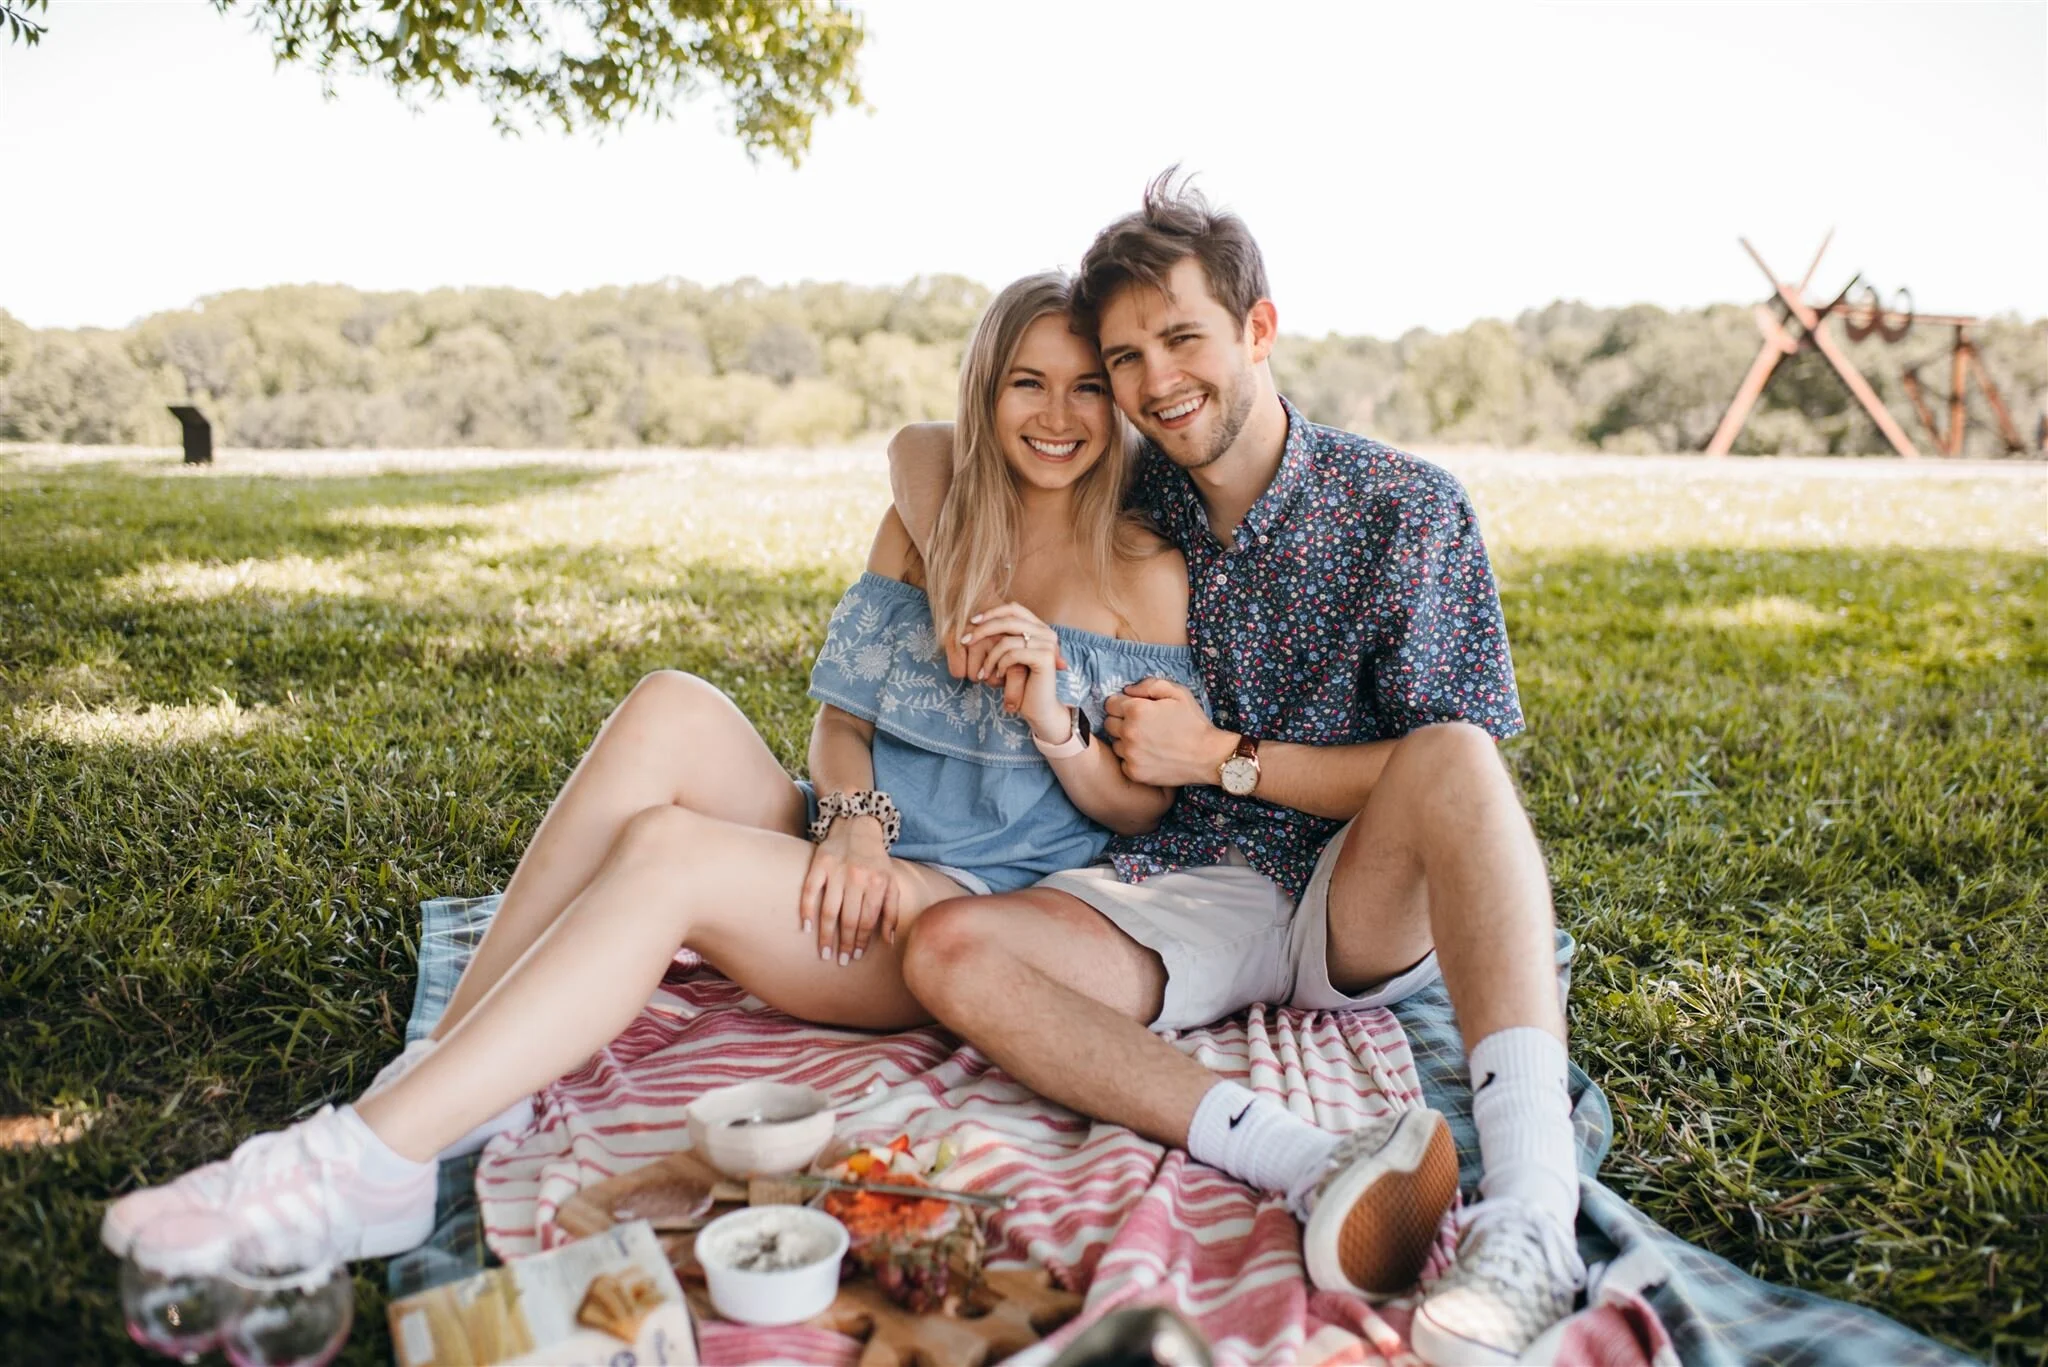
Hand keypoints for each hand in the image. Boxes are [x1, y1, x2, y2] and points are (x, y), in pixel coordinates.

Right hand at [798, 817, 902, 963]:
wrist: (859, 827)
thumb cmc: (876, 862)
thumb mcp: (891, 883)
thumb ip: (892, 911)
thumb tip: (888, 941)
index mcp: (878, 884)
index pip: (868, 921)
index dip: (861, 941)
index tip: (855, 956)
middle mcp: (858, 878)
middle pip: (849, 919)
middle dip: (844, 944)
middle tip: (839, 960)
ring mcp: (837, 871)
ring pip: (830, 910)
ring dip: (826, 935)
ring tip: (824, 952)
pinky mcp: (819, 864)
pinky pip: (810, 891)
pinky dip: (807, 911)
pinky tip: (806, 928)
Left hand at [958, 603, 1065, 736]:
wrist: (1040, 709)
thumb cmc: (1022, 685)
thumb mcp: (1009, 657)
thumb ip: (1002, 638)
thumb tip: (974, 621)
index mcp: (1040, 628)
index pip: (1013, 608)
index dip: (992, 612)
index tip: (972, 622)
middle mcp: (1047, 632)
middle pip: (1008, 620)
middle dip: (982, 630)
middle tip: (965, 641)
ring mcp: (1048, 644)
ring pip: (1007, 640)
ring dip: (989, 657)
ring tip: (984, 673)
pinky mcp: (1046, 657)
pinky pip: (1013, 654)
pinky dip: (1001, 665)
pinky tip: (999, 676)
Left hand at [1101, 678, 1234, 786]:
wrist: (1208, 756)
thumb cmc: (1194, 722)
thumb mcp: (1177, 693)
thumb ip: (1149, 685)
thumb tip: (1127, 690)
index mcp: (1136, 710)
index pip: (1110, 704)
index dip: (1122, 704)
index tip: (1135, 709)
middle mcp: (1128, 732)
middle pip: (1109, 723)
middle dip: (1121, 721)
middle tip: (1142, 725)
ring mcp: (1130, 754)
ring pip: (1115, 743)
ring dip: (1126, 740)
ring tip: (1148, 741)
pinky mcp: (1134, 772)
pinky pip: (1123, 761)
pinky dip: (1132, 758)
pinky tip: (1149, 755)